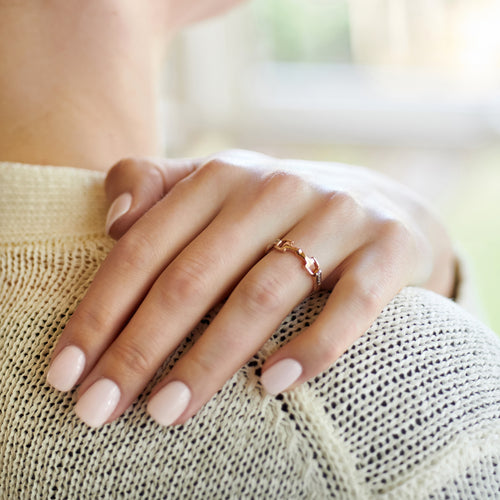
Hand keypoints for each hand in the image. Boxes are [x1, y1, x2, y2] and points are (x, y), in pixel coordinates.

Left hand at [46, 150, 454, 426]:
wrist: (386, 204)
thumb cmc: (285, 211)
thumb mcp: (221, 188)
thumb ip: (158, 187)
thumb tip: (112, 222)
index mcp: (224, 176)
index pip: (144, 247)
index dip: (99, 312)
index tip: (65, 375)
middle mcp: (276, 188)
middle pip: (194, 276)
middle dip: (139, 349)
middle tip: (100, 409)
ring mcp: (335, 216)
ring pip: (261, 294)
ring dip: (210, 360)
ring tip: (168, 412)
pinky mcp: (386, 248)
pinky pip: (348, 305)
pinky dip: (311, 347)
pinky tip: (271, 386)